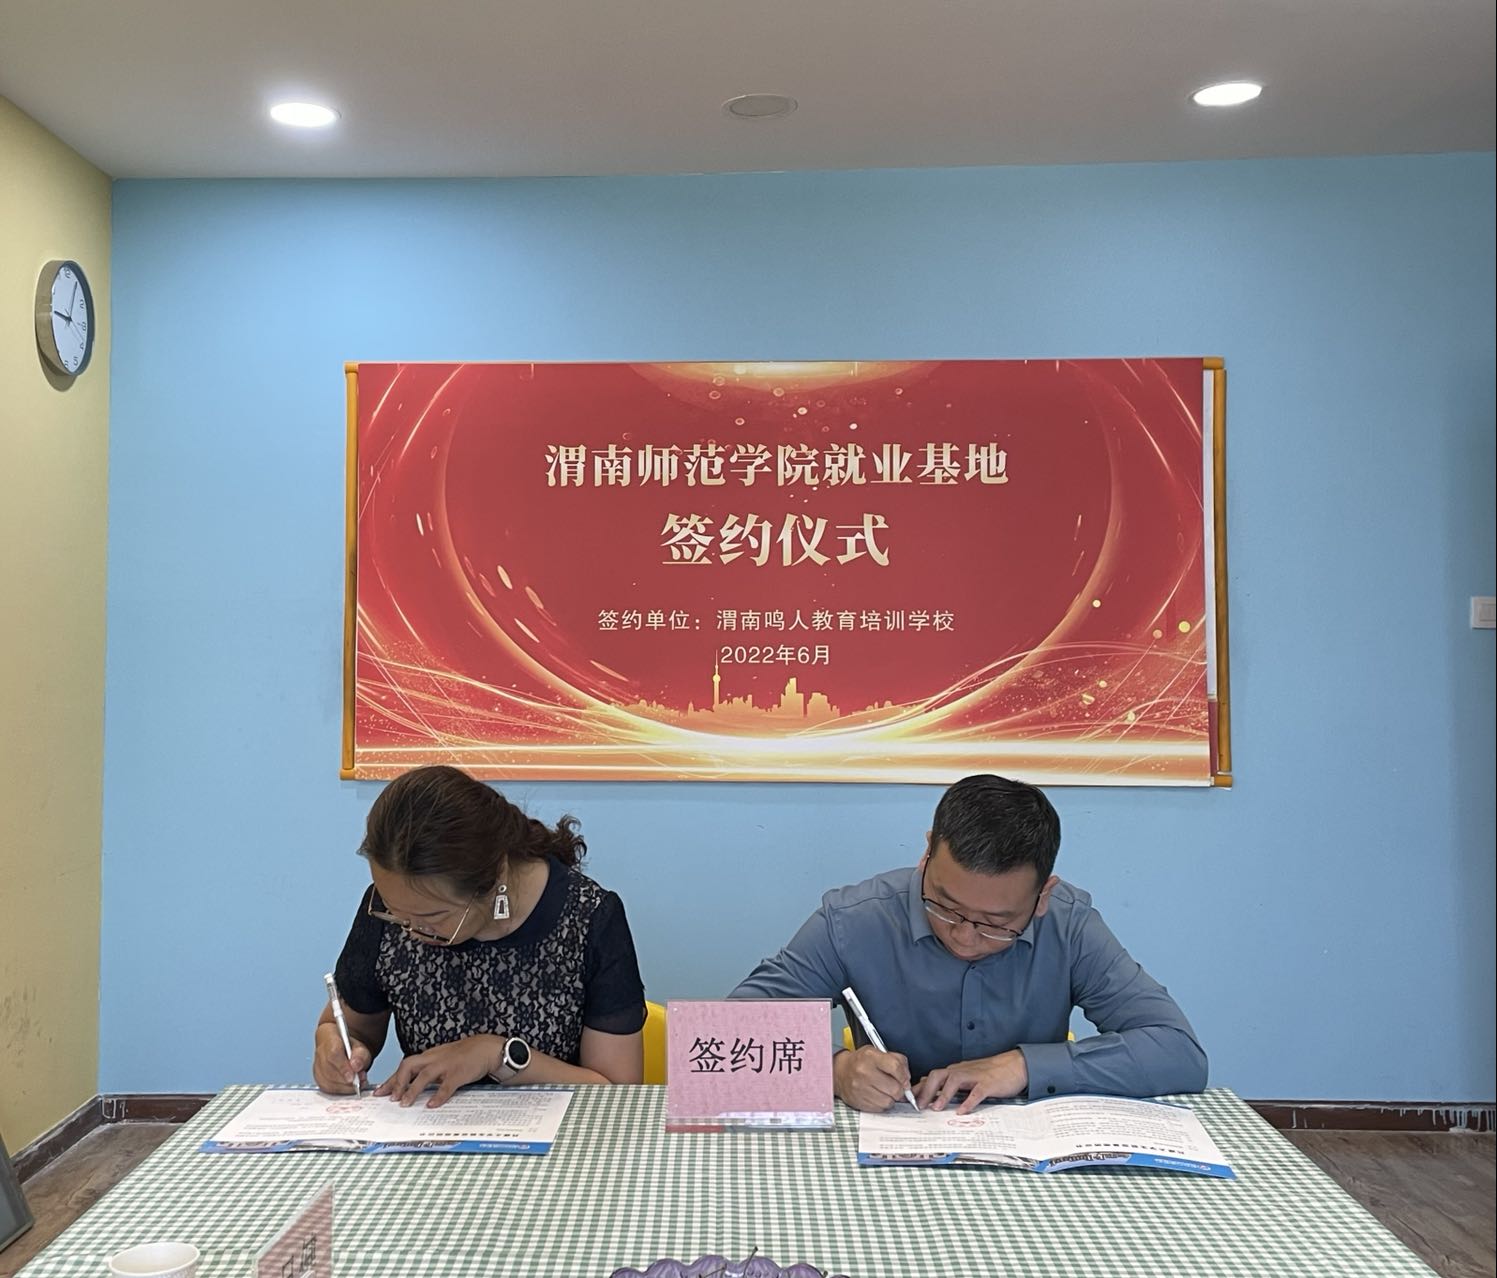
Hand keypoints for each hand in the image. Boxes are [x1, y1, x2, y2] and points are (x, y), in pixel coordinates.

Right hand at [312, 1022, 370, 1093]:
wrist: (343, 1049)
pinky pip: (327, 1089)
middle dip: (346, 1080)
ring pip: (327, 1082)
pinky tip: (350, 1087)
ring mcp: (317, 1067)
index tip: (352, 1077)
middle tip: (360, 1081)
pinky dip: (340, 1090)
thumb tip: (356, 1066)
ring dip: (344, 1087)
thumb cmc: (350, 1048)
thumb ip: (360, 1056)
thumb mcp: (361, 1048)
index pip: (333, 1054)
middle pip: (329, 1070)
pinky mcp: (318, 1079)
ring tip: (358, 1083)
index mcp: (330, 1038)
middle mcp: (320, 1053)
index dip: (343, 1067)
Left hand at [376, 1034, 503, 1107]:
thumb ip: (429, 1068)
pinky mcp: (459, 1073)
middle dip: (397, 1082)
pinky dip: (438, 1096)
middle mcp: (434, 1058)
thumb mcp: (443, 1058)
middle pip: (409, 1065)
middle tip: (390, 1099)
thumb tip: (413, 1085)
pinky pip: (446, 1086)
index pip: (405, 1065)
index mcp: (430, 1055)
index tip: (379, 1092)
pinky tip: (432, 1105)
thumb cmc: (465, 1054)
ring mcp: (446, 1065)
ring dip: (412, 1090)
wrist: (487, 1048)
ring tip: (404, 1104)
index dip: (391, 1079)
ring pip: (424, 1076)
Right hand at [833, 1045, 912, 1112]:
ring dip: (891, 1098)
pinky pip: (880, 1108)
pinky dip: (883, 1104)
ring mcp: (860, 1089)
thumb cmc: (861, 1062)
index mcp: (870, 1056)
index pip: (895, 1067)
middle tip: (896, 1087)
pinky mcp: (859, 1102)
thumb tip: (907, 1077)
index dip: (904, 1076)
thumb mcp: (877, 1052)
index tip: (906, 1080)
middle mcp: (864, 1072)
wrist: (840, 1072)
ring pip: (889, 1101)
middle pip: (895, 1088)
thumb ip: (896, 1060)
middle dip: (899, 1090)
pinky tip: (878, 1096)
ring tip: (885, 1091)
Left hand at [914, 1049, 1027, 1113]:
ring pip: (954, 1080)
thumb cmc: (989, 1073)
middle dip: (926, 1090)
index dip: (919, 1087)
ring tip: (935, 1108)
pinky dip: (968, 1101)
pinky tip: (962, 1111)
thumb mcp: (967, 1077)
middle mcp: (962, 1071)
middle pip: (938, 1075)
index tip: (907, 1099)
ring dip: (943, 1094)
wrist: (1014, 1065)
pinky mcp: (988, 1083)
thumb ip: (951, 1083)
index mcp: (955, 1071)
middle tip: (918, 1106)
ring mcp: (975, 1076)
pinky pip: (976, 1092)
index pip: (932, 1077)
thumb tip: (931, 1091)